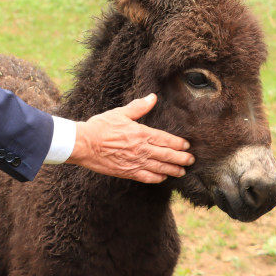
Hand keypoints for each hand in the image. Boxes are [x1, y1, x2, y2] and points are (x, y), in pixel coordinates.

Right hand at [66, 93, 194, 183]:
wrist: (84, 144)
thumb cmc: (101, 127)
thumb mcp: (120, 113)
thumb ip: (139, 107)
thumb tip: (153, 97)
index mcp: (141, 133)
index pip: (165, 140)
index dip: (178, 144)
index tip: (187, 146)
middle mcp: (141, 149)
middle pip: (167, 155)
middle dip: (181, 159)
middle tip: (191, 161)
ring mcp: (135, 162)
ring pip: (159, 168)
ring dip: (173, 170)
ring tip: (182, 172)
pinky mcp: (127, 172)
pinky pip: (146, 177)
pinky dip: (157, 178)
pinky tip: (162, 178)